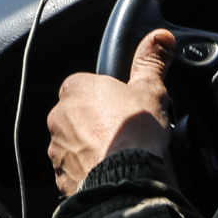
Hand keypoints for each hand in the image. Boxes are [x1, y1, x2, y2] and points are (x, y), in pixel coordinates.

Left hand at [46, 30, 174, 194]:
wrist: (125, 180)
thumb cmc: (134, 133)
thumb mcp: (150, 90)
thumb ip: (151, 62)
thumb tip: (160, 38)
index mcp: (76, 88)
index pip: (86, 86)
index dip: (105, 97)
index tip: (122, 108)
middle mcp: (58, 116)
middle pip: (77, 115)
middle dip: (95, 123)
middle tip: (121, 132)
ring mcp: (57, 147)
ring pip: (73, 143)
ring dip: (89, 147)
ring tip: (116, 155)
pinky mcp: (60, 175)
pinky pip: (73, 169)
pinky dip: (86, 171)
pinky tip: (107, 173)